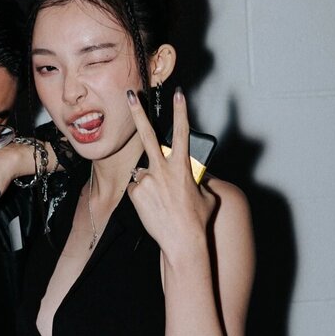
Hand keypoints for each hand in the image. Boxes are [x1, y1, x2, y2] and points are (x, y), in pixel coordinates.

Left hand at [125, 88, 214, 260]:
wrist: (181, 241)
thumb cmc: (197, 219)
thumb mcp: (204, 194)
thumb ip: (196, 179)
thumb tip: (190, 175)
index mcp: (182, 166)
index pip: (182, 132)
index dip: (180, 111)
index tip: (178, 94)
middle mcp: (162, 169)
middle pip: (147, 134)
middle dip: (138, 112)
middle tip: (129, 94)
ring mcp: (147, 180)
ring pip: (144, 171)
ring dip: (150, 181)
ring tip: (161, 202)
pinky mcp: (136, 192)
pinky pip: (137, 187)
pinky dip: (143, 194)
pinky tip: (153, 207)